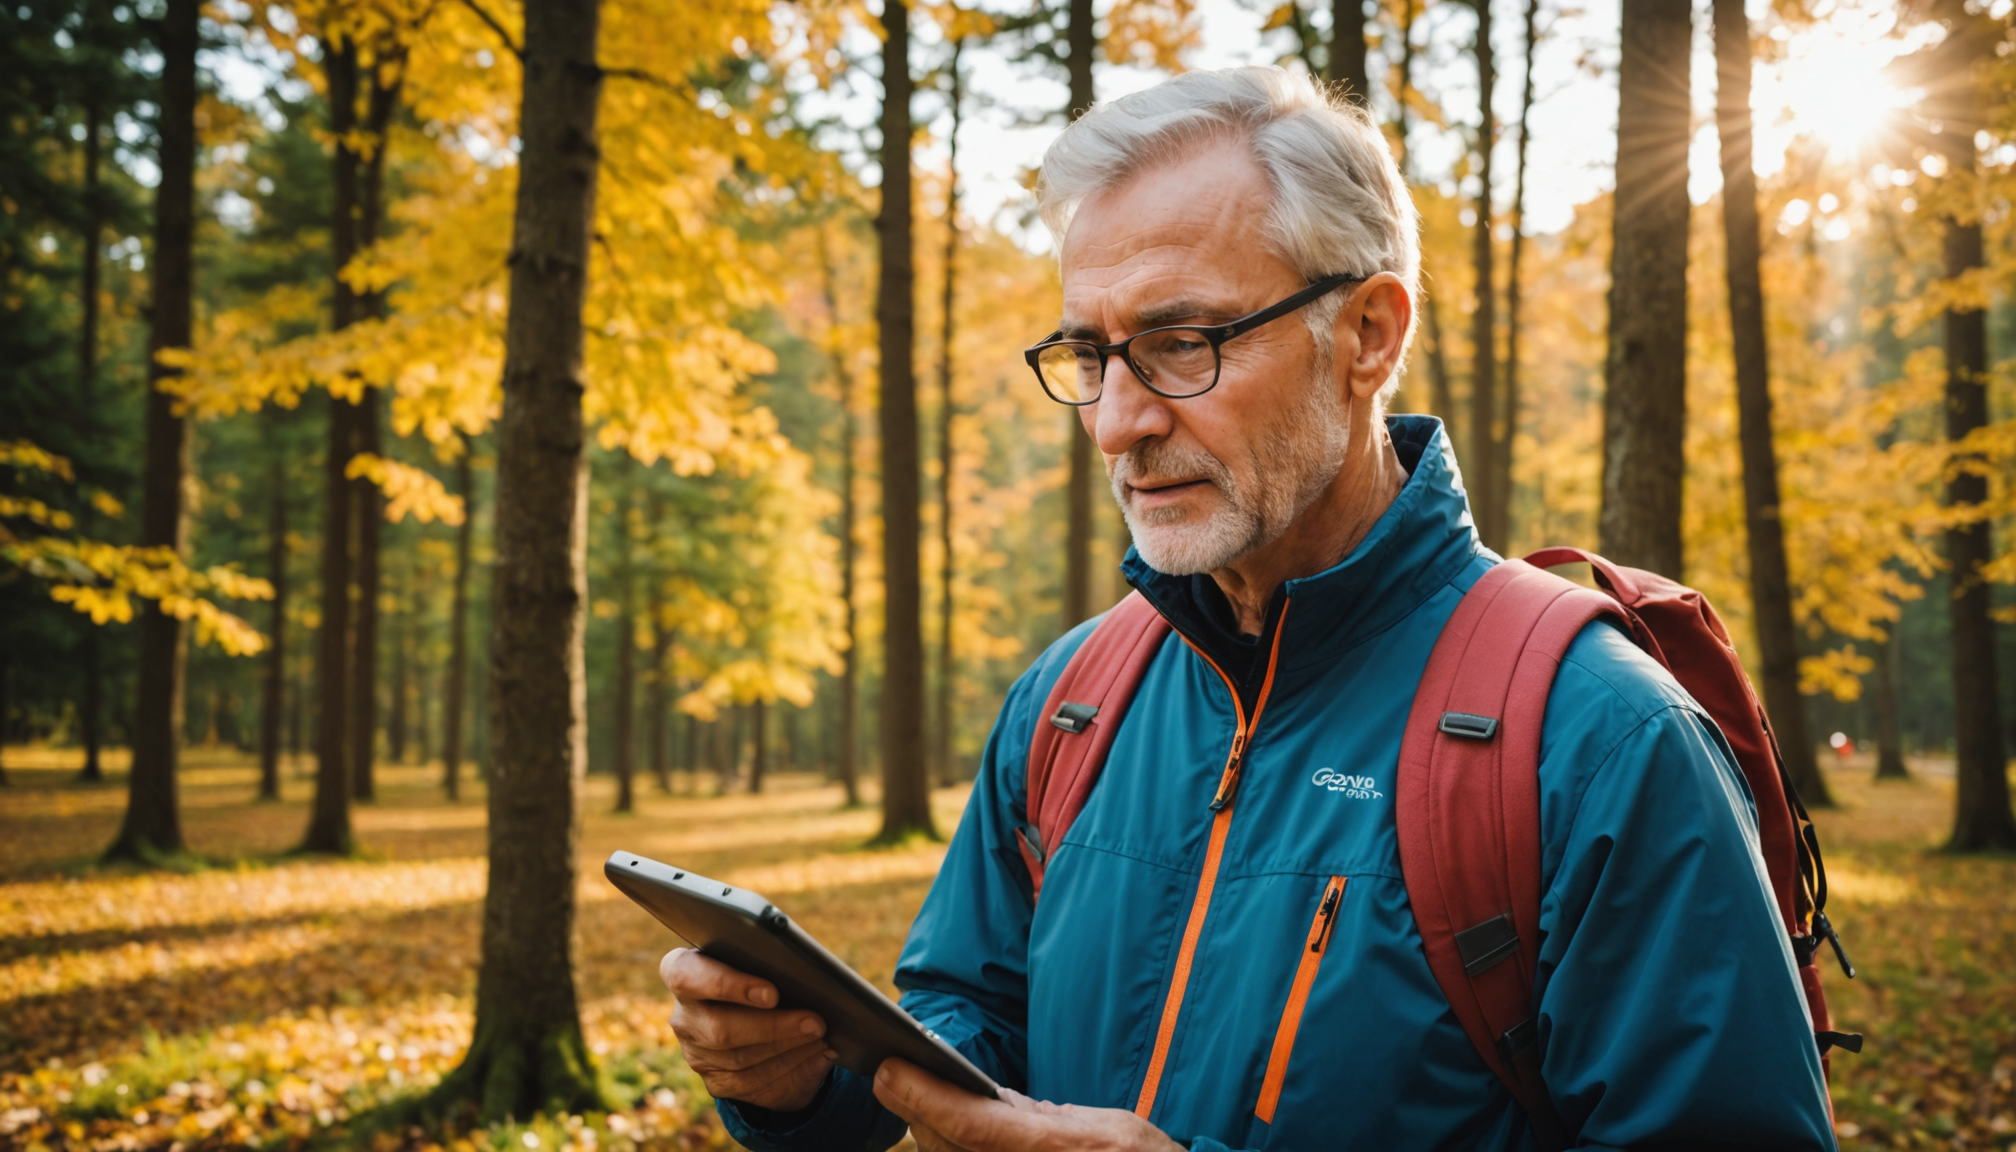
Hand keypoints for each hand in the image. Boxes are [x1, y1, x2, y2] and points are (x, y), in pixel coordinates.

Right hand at [660, 947, 837, 1112]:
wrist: (760, 1016)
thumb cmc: (761, 974)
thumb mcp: (761, 961)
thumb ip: (770, 964)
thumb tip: (808, 981)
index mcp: (684, 972)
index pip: (685, 975)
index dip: (726, 984)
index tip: (771, 993)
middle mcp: (683, 1015)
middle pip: (720, 1029)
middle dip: (774, 1027)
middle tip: (815, 1022)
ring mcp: (695, 1053)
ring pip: (739, 1060)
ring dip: (788, 1048)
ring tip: (820, 1036)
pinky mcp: (715, 1081)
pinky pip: (752, 1083)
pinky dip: (790, 1068)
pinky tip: (815, 1054)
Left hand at [872, 1058, 1183, 1151]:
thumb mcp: (1102, 1128)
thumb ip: (1039, 1117)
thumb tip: (989, 1100)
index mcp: (1059, 1147)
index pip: (973, 1124)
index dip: (925, 1097)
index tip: (888, 1070)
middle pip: (950, 1146)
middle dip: (916, 1111)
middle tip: (889, 1073)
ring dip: (928, 1130)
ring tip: (904, 1090)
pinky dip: (951, 1144)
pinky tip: (937, 1124)